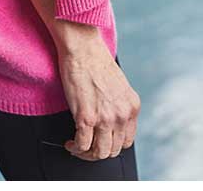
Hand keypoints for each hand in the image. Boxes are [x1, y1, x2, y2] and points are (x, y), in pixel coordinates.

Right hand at [55, 42, 139, 161]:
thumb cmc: (95, 60)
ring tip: (77, 147)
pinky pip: (82, 145)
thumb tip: (109, 118)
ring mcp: (105, 118)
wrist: (83, 48)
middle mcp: (122, 115)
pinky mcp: (86, 117)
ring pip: (99, 152)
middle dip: (98, 152)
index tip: (102, 142)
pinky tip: (70, 143)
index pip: (127, 141)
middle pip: (114, 150)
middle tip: (87, 147)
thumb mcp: (119, 85)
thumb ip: (118, 104)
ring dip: (87, 154)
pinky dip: (75, 148)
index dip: (112, 145)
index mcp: (132, 107)